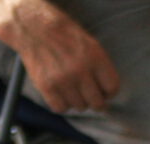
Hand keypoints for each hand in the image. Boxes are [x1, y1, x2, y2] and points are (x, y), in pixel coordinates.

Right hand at [0, 0, 119, 112]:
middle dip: (96, 102)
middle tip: (91, 98)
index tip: (105, 93)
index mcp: (96, 57)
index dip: (109, 93)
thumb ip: (100, 67)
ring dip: (78, 102)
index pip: (112, 87)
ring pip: (79, 107)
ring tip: (73, 90)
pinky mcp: (47, 87)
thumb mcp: (90, 45)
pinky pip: (60, 108)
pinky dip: (62, 105)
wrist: (37, 29)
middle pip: (97, 102)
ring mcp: (63, 81)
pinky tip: (62, 95)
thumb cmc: (66, 36)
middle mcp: (81, 70)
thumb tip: (106, 92)